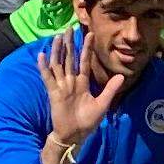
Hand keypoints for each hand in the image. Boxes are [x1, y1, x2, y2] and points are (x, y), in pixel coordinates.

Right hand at [44, 37, 127, 153]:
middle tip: (69, 28)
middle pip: (69, 59)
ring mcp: (61, 86)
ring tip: (57, 36)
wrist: (75, 135)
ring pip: (58, 65)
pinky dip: (43, 67)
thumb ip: (110, 89)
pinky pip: (48, 78)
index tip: (90, 34)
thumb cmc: (87, 121)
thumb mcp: (102, 104)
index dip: (87, 48)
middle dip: (69, 44)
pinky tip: (41, 55)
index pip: (85, 61)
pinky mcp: (53, 93)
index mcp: (83, 83)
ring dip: (57, 51)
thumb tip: (121, 75)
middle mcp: (71, 82)